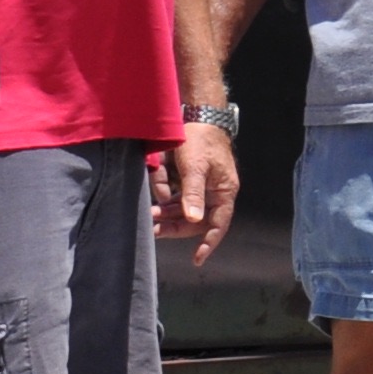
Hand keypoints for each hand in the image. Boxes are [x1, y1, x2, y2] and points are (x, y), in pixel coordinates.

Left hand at [161, 126, 239, 264]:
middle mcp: (214, 192)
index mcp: (224, 191)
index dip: (209, 243)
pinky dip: (166, 197)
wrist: (196, 113)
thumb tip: (195, 221)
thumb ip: (193, 194)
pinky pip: (176, 194)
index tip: (197, 259)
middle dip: (175, 225)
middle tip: (153, 230)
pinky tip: (154, 197)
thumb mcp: (195, 167)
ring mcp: (201, 185)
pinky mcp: (189, 178)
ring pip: (183, 208)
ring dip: (166, 212)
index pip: (218, 224)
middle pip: (196, 219)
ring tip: (149, 214)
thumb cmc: (201, 139)